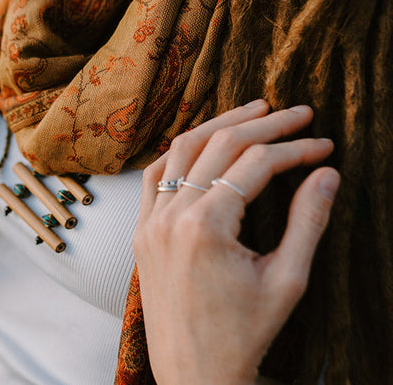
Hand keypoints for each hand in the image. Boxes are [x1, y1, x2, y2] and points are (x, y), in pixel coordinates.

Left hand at [133, 101, 339, 384]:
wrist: (195, 375)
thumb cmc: (244, 335)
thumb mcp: (287, 281)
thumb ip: (308, 222)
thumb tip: (327, 173)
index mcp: (205, 227)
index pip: (254, 165)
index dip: (294, 149)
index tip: (324, 143)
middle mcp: (170, 215)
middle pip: (218, 145)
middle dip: (262, 124)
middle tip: (297, 111)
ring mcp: (149, 220)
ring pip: (180, 149)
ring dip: (218, 124)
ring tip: (254, 110)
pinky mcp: (141, 229)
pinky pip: (155, 174)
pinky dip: (181, 151)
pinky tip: (205, 141)